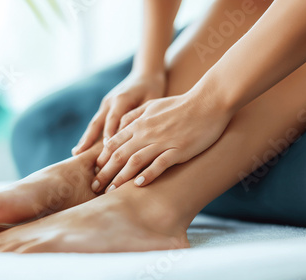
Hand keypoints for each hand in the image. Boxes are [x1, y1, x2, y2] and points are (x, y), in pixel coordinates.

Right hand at [72, 72, 165, 155]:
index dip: (109, 135)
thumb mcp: (151, 99)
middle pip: (97, 123)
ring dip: (85, 139)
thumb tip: (130, 133)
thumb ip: (140, 114)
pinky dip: (90, 135)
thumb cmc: (152, 87)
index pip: (113, 120)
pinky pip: (97, 123)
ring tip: (76, 153)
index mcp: (121, 99)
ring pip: (94, 124)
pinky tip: (84, 148)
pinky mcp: (105, 108)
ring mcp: (105, 104)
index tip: (106, 150)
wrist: (145, 73)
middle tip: (79, 154)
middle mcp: (109, 102)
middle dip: (88, 139)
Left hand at [91, 92, 232, 191]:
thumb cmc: (181, 104)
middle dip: (105, 172)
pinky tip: (138, 185)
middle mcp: (147, 133)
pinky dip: (147, 175)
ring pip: (135, 161)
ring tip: (111, 190)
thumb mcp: (153, 104)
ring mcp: (162, 141)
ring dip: (121, 177)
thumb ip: (135, 114)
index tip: (95, 171)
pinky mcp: (178, 150)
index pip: (114, 142)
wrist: (209, 102)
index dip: (102, 158)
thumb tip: (120, 124)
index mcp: (140, 123)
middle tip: (95, 187)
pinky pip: (159, 164)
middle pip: (119, 155)